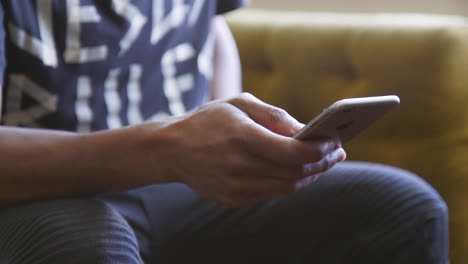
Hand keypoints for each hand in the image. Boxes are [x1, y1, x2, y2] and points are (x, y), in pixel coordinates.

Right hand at [146, 93, 345, 206]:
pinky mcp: (234, 199)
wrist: (172, 150)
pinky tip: (297, 170)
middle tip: (337, 153)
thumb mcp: (240, 103)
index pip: (293, 152)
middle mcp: (238, 166)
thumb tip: (308, 131)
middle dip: (322, 163)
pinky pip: (272, 193)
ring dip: (310, 175)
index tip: (336, 142)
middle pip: (296, 173)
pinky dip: (290, 182)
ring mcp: (236, 187)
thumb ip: (275, 116)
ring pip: (288, 187)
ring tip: (323, 161)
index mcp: (241, 136)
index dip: (320, 150)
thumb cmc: (210, 120)